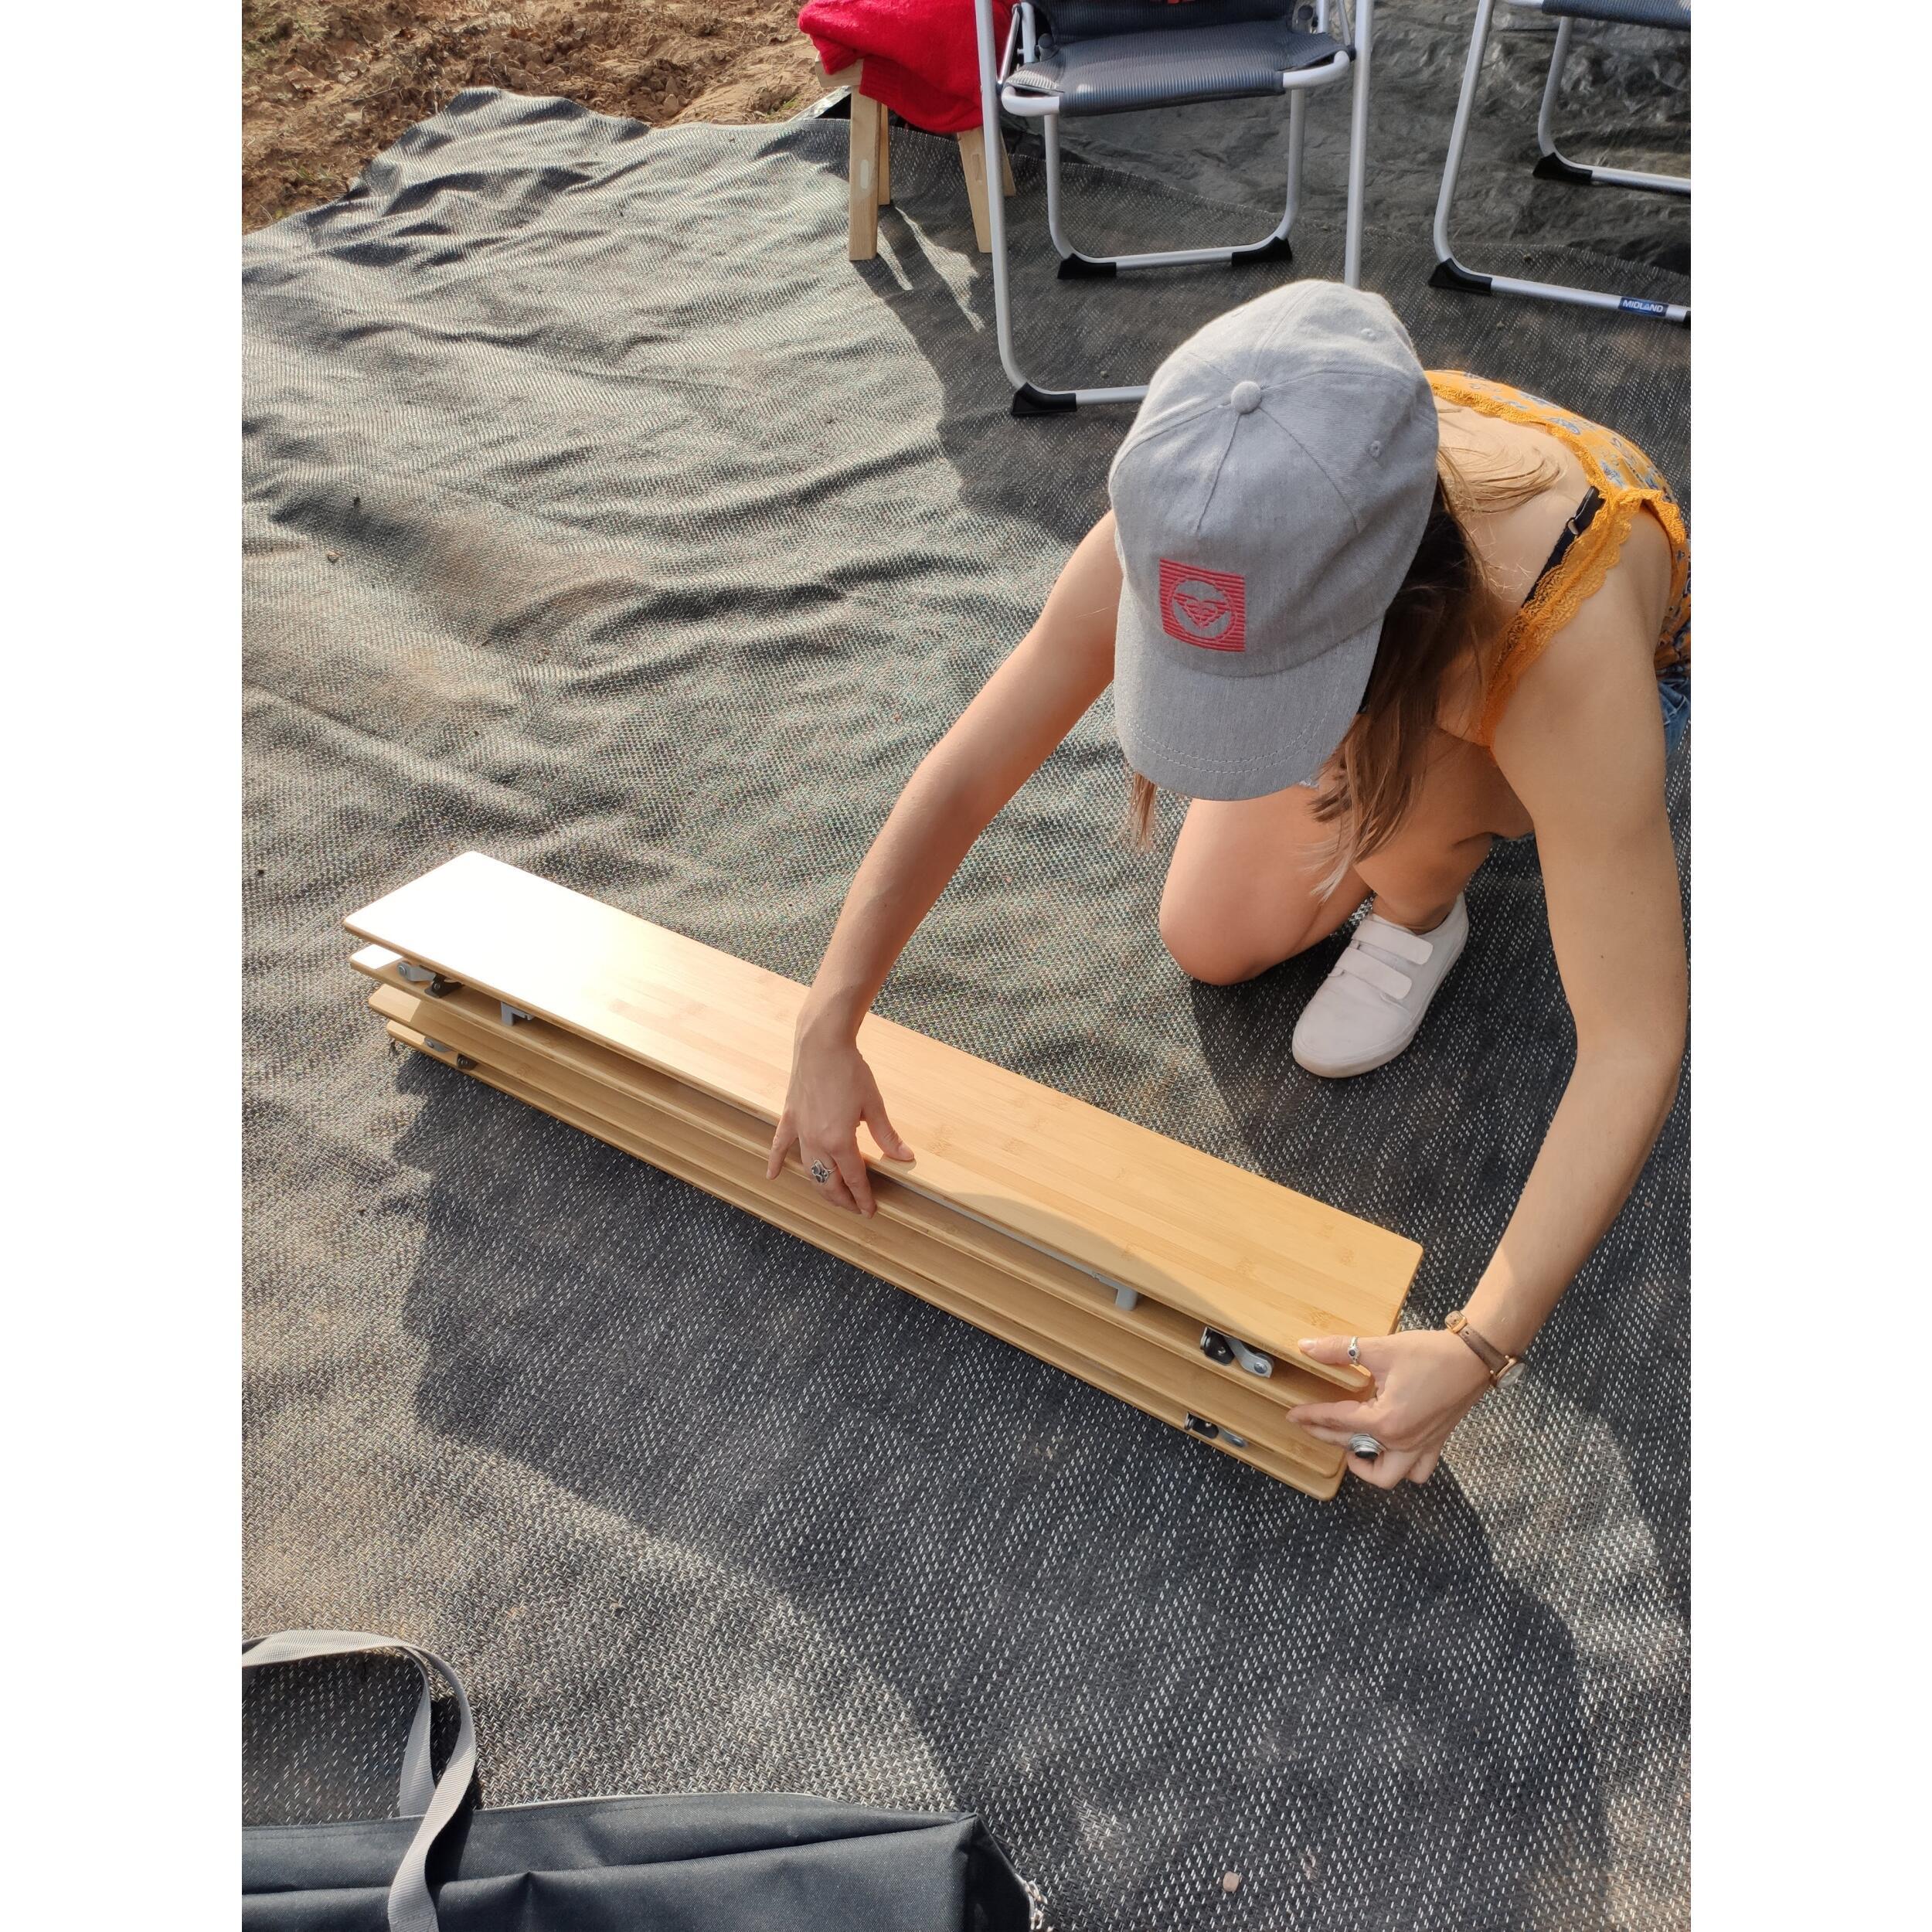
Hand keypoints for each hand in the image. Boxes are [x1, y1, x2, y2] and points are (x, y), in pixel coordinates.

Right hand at [766, 1020, 913, 1216]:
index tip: (870, 1210)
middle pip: (828, 1182)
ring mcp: (800, 1131)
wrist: (822, 1044)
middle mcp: (816, 1142)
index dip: (863, 1197)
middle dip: (842, 1199)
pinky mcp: (790, 1118)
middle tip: (855, 1207)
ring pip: (809, 1170)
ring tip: (833, 1196)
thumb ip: (887, 1136)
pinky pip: (781, 1145)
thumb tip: (905, 1156)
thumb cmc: (850, 1071)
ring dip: (820, 1186)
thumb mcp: (874, 1105)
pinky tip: (773, 1175)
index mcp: (839, 1142)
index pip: (854, 1179)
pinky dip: (777, 1161)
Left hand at [1287, 1330, 1493, 1488]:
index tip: (1293, 1414)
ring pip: (1388, 1475)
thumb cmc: (1430, 1353)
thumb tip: (1306, 1346)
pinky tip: (1387, 1449)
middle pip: (1354, 1447)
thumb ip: (1339, 1350)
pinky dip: (1400, 1467)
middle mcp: (1403, 1442)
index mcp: (1386, 1421)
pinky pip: (1416, 1471)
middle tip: (1309, 1425)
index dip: (1311, 1416)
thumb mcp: (1381, 1349)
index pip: (1337, 1421)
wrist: (1474, 1356)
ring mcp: (1421, 1447)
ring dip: (1367, 1467)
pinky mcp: (1436, 1443)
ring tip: (1351, 1446)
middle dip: (1328, 1436)